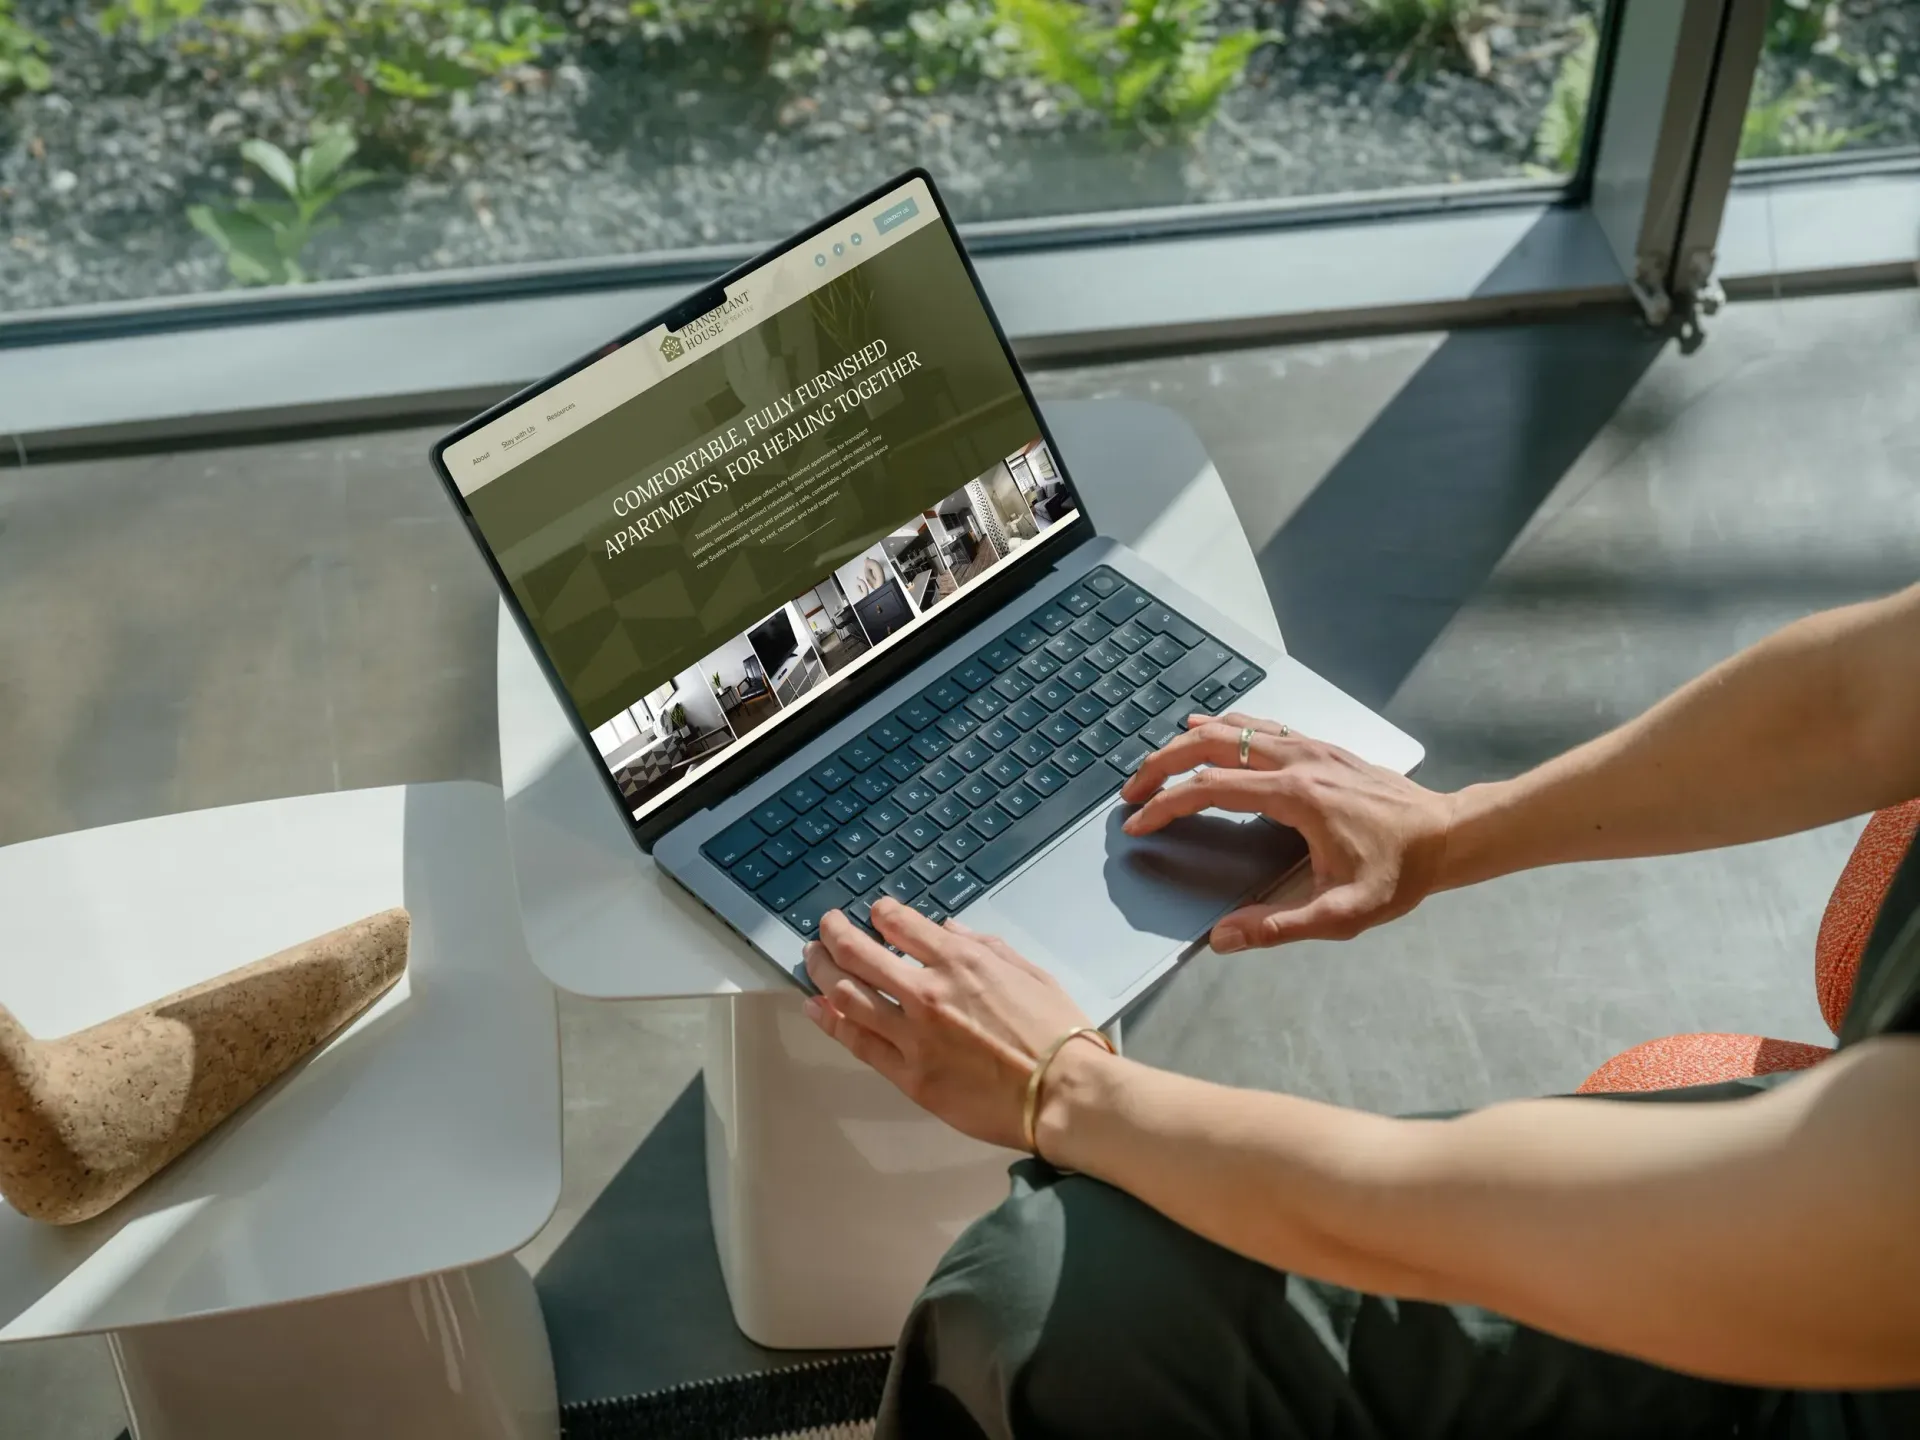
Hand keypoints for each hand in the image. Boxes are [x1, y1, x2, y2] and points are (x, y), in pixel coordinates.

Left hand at [802, 899, 1093, 1151]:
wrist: (1064, 1093)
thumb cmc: (1057, 1033)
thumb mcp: (1029, 972)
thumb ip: (985, 946)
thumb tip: (949, 929)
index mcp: (961, 960)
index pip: (899, 924)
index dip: (880, 913)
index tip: (874, 914)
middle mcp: (928, 991)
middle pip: (858, 953)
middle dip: (834, 934)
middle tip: (825, 927)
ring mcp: (913, 1036)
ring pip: (845, 995)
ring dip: (820, 972)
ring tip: (811, 959)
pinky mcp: (909, 1076)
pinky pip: (857, 1043)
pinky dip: (829, 1021)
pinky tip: (814, 1007)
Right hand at [1119, 713, 1453, 951]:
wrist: (1448, 835)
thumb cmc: (1399, 874)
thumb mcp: (1342, 913)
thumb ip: (1280, 926)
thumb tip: (1224, 938)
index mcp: (1296, 796)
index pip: (1210, 789)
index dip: (1166, 804)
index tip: (1138, 822)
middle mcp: (1299, 761)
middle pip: (1212, 744)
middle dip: (1162, 764)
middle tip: (1133, 789)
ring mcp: (1311, 747)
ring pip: (1235, 727)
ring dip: (1189, 740)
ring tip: (1156, 760)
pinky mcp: (1323, 746)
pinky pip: (1262, 726)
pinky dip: (1226, 725)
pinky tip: (1211, 728)